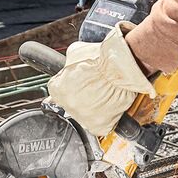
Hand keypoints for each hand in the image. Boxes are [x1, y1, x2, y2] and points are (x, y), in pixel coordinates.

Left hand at [45, 23, 154, 137]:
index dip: (68, 83)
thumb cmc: (101, 59)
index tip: (76, 81)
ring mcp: (83, 117)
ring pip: (84, 114)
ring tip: (102, 94)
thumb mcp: (75, 52)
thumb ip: (67, 63)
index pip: (56, 90)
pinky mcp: (100, 126)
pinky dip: (104, 118)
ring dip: (91, 107)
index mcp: (57, 90)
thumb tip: (67, 66)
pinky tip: (108, 106)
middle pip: (70, 103)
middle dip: (79, 95)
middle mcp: (68, 106)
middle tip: (91, 85)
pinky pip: (99, 125)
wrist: (121, 67)